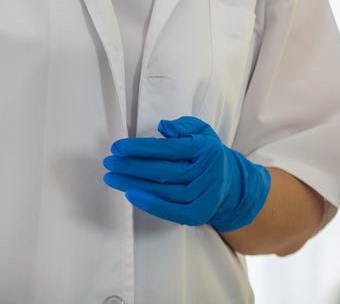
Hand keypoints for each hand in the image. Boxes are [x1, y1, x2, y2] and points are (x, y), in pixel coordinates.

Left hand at [102, 116, 270, 230]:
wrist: (230, 184)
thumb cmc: (207, 153)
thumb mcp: (202, 131)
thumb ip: (183, 125)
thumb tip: (163, 127)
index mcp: (205, 149)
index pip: (168, 149)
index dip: (141, 148)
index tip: (118, 147)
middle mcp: (206, 173)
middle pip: (163, 171)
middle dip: (131, 166)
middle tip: (109, 162)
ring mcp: (203, 195)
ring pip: (163, 191)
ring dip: (133, 184)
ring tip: (111, 178)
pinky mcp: (198, 213)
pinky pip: (171, 211)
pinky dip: (150, 204)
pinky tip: (131, 195)